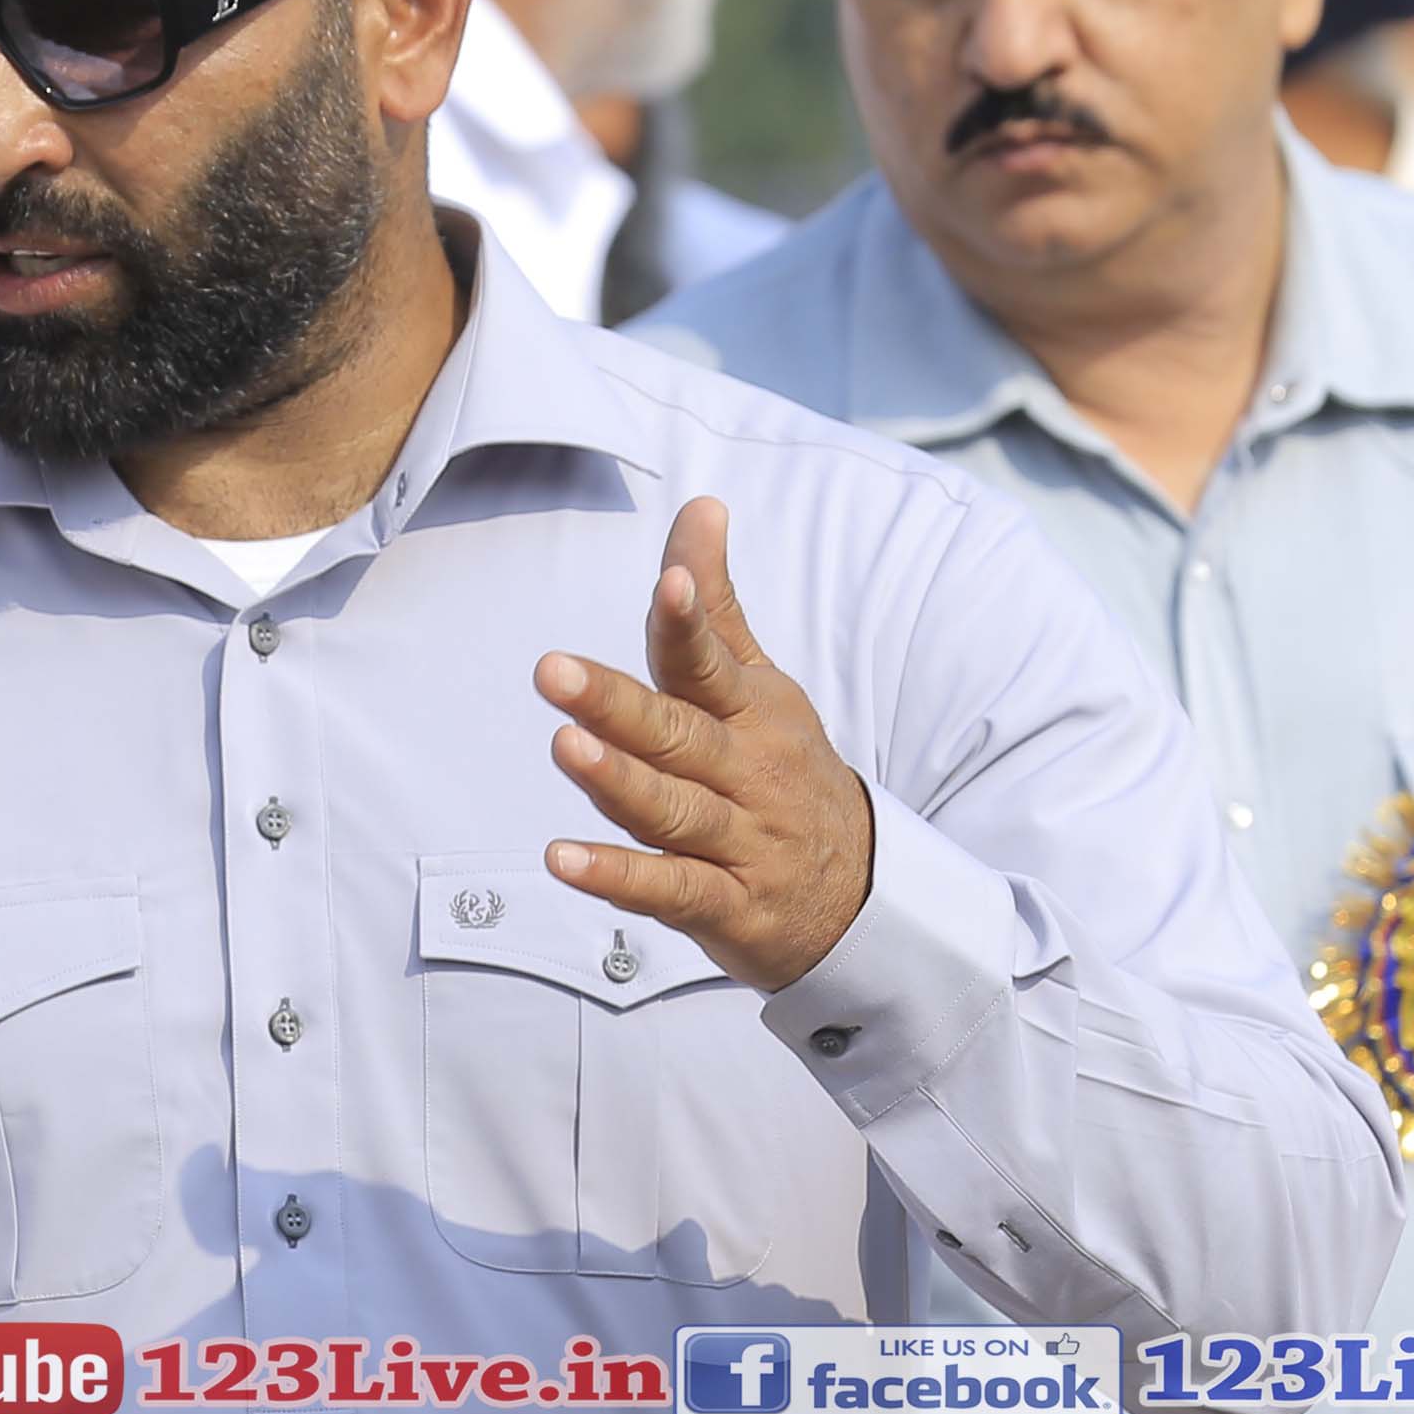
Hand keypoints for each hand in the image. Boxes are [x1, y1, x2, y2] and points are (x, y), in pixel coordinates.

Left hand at [540, 495, 878, 991]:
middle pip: (678, 734)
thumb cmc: (785, 773)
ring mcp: (739, 842)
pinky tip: (563, 860)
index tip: (667, 584)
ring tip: (565, 747)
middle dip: (616, 702)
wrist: (860, 896)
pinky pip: (669, 889)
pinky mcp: (726, 906)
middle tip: (552, 669)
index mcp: (753, 711)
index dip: (687, 623)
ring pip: (672, 809)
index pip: (711, 662)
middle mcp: (747, 772)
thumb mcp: (761, 687)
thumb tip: (699, 506)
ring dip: (617, 782)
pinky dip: (617, 877)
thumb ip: (715, 606)